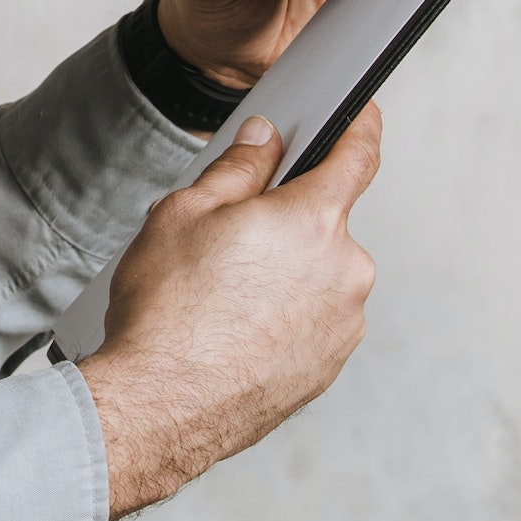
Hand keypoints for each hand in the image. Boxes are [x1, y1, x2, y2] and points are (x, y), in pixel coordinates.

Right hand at [79, 108, 379, 520]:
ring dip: (284, 270)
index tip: (358, 115)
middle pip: (324, 220)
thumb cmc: (167, 308)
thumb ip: (236, 168)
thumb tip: (264, 140)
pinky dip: (282, 314)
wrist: (162, 405)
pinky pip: (313, 319)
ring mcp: (343, 324)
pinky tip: (232, 326)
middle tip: (226, 234)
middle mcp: (344, 270)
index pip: (357, 155)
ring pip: (318, 272)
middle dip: (284, 217)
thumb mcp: (183, 212)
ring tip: (220, 292)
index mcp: (312, 220)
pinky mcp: (330, 366)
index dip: (359, 126)